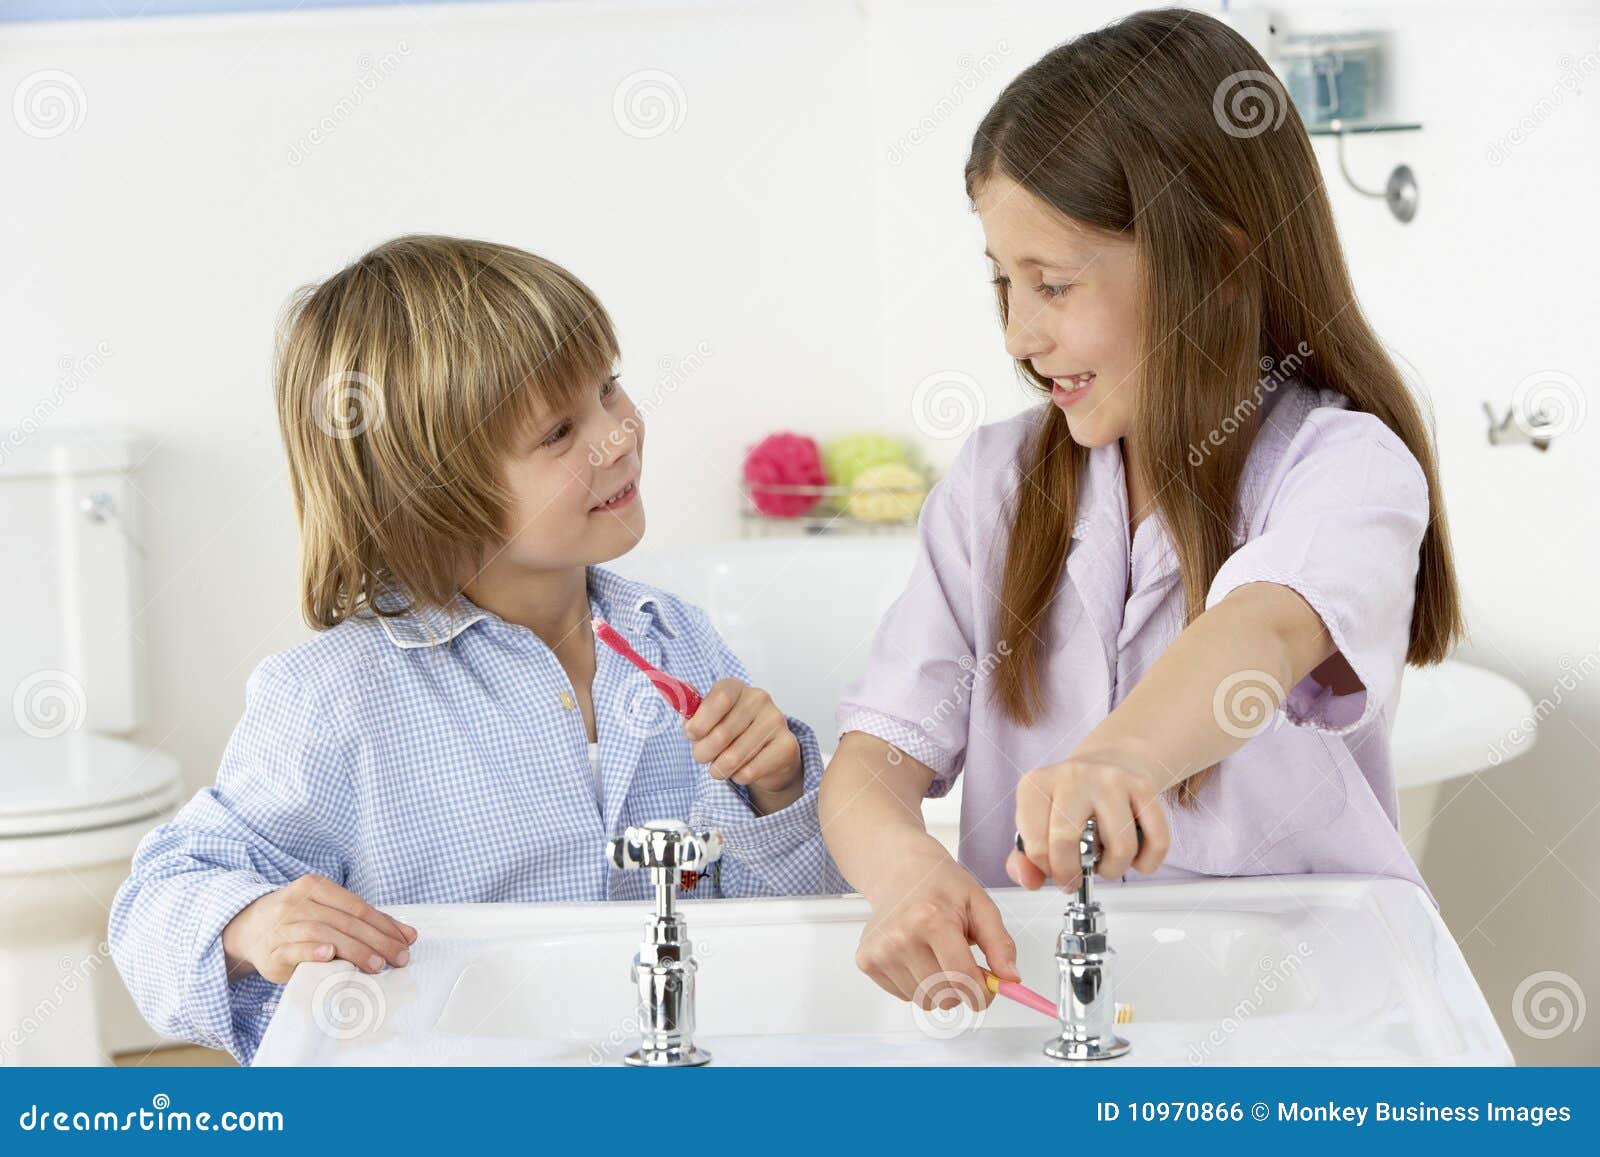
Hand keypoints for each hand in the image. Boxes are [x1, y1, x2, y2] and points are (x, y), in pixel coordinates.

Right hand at [220, 873, 416, 985]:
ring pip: (323, 932)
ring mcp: (282, 925)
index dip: (384, 924)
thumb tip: (407, 936)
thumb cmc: (298, 921)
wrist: (248, 929)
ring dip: (353, 949)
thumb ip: (362, 921)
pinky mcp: (271, 950)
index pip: (357, 906)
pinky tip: (330, 956)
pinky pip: (294, 948)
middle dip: (377, 940)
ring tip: (376, 964)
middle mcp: (298, 901)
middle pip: (345, 920)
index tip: (406, 941)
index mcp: (316, 886)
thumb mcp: (327, 912)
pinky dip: (313, 951)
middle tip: (399, 958)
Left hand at [685, 678, 802, 810]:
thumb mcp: (709, 720)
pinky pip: (750, 771)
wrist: (770, 754)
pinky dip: (738, 777)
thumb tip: (678, 698)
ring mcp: (776, 720)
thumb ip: (692, 712)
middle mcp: (759, 698)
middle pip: (721, 734)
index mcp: (736, 687)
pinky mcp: (786, 745)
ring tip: (719, 767)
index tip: (691, 735)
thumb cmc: (733, 733)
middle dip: (703, 754)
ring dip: (719, 769)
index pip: (720, 698)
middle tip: (702, 757)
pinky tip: (742, 769)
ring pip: (733, 757)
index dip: (700, 721)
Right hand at [853, 834, 1018, 1010]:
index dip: (982, 993)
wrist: (899, 869)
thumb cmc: (940, 884)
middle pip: (944, 997)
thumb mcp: (980, 904)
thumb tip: (1011, 979)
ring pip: (924, 1000)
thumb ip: (999, 943)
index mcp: (932, 920)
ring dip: (938, 987)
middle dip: (961, 989)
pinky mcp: (867, 961)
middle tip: (962, 963)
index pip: (963, 980)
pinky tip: (917, 955)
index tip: (987, 989)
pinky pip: (904, 996)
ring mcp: (880, 951)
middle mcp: (901, 937)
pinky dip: (917, 984)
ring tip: (936, 954)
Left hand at [1008, 750, 1171, 891]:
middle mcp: (1072, 776)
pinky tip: (1134, 859)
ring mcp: (1110, 779)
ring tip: (1105, 863)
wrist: (1110, 760)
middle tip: (1076, 879)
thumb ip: (1024, 858)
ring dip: (1113, 869)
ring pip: (1120, 846)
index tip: (1054, 873)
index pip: (1035, 845)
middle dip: (1072, 874)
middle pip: (1067, 840)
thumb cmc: (1069, 800)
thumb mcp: (1036, 822)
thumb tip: (1030, 881)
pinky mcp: (1144, 787)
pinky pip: (1156, 841)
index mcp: (1036, 785)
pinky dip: (1147, 862)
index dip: (1046, 870)